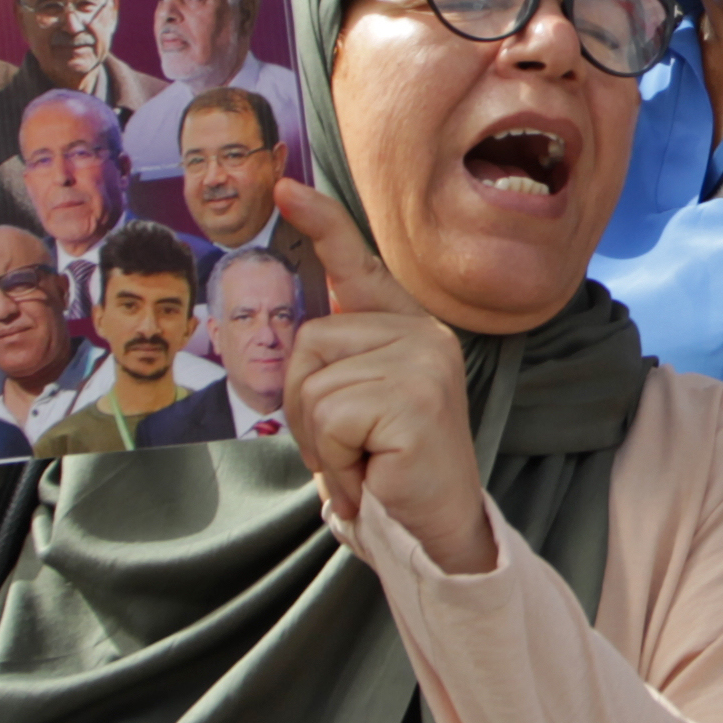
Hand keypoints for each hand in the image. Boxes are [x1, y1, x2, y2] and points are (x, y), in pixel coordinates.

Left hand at [271, 181, 494, 575]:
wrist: (437, 534)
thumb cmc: (390, 473)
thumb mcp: (357, 408)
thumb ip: (338, 365)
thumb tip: (300, 338)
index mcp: (407, 330)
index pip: (358, 264)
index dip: (322, 223)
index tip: (285, 187)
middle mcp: (423, 334)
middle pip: (307, 344)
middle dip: (305, 410)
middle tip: (349, 450)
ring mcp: (423, 362)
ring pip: (312, 384)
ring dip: (322, 443)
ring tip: (364, 465)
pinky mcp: (415, 398)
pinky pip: (329, 415)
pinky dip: (336, 460)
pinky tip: (372, 475)